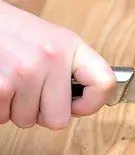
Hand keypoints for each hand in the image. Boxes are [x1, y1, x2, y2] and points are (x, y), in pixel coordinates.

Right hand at [0, 2, 115, 129]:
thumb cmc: (14, 33)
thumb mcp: (53, 42)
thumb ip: (71, 71)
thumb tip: (82, 105)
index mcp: (71, 46)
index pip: (105, 84)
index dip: (92, 104)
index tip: (77, 105)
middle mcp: (52, 58)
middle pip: (59, 120)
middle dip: (41, 113)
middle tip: (31, 91)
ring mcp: (25, 71)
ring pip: (27, 121)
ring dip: (17, 108)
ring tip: (12, 82)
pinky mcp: (1, 84)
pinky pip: (3, 117)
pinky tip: (1, 84)